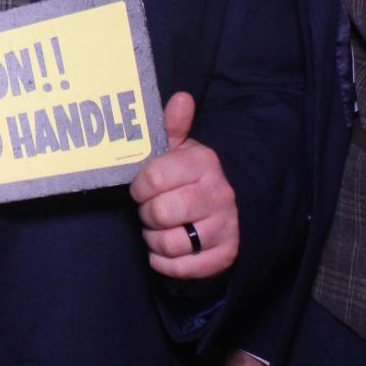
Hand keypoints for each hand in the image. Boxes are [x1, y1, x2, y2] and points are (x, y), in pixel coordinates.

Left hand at [130, 92, 238, 280]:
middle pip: (160, 213)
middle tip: (150, 210)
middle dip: (146, 214)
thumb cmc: (187, 178)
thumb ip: (172, 125)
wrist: (223, 212)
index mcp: (205, 163)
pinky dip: (165, 263)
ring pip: (170, 243)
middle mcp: (220, 194)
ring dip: (154, 240)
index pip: (154, 177)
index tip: (140, 188)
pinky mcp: (226, 256)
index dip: (139, 186)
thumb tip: (181, 97)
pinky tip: (165, 251)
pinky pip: (183, 269)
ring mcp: (226, 226)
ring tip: (159, 229)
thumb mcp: (178, 150)